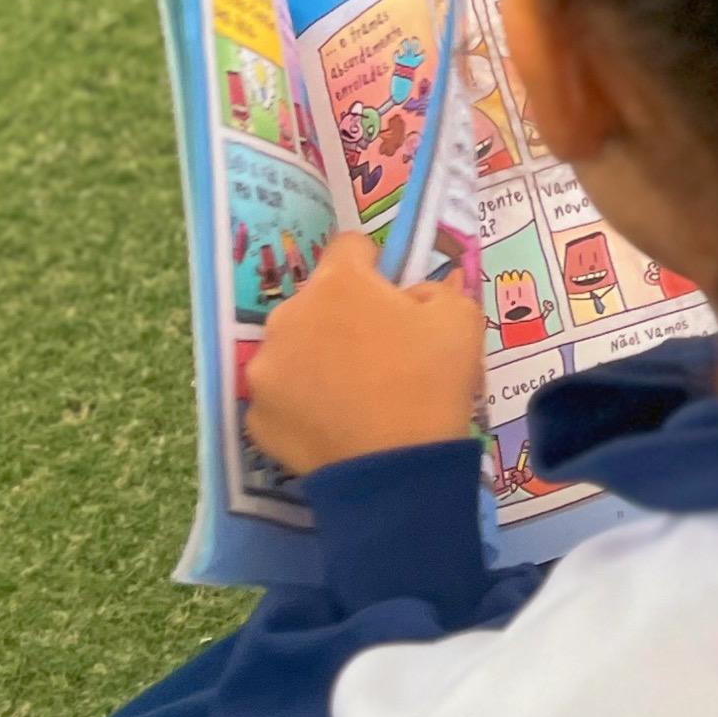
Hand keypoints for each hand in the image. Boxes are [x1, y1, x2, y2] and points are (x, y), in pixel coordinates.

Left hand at [245, 234, 480, 475]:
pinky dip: (302, 402)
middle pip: (317, 301)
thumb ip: (437, 290)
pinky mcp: (255, 414)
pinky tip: (333, 422)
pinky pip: (282, 394)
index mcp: (337, 283)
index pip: (350, 247)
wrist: (397, 469)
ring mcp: (265, 367)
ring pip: (293, 347)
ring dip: (317, 358)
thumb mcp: (461, 320)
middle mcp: (288, 315)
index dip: (375, 267)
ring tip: (353, 393)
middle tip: (379, 353)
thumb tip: (417, 295)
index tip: (392, 296)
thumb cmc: (431, 383)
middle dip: (343, 316)